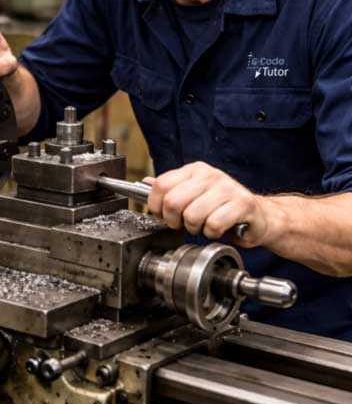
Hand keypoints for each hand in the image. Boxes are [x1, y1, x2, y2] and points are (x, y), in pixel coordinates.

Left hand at [145, 161, 268, 244]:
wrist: (258, 216)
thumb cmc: (222, 208)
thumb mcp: (193, 194)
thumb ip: (171, 189)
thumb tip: (145, 183)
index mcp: (195, 170)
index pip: (161, 185)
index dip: (157, 206)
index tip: (164, 216)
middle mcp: (210, 175)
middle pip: (173, 202)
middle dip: (175, 221)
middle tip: (185, 224)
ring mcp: (227, 187)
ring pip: (192, 216)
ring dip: (196, 229)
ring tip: (205, 225)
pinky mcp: (242, 203)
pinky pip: (213, 224)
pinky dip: (213, 233)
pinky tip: (218, 228)